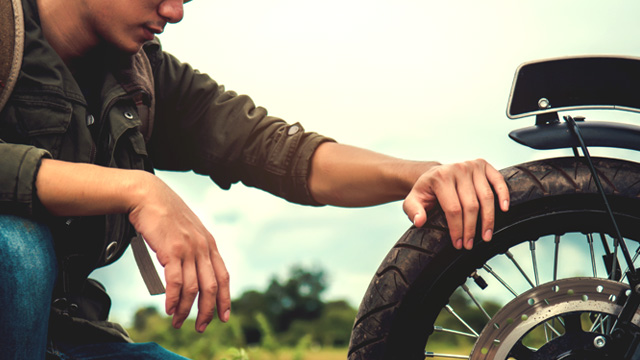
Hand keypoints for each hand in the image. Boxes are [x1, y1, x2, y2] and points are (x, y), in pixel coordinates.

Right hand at [128, 174, 229, 332]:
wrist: (148, 196)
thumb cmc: (164, 214)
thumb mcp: (187, 232)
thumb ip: (193, 250)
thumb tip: (188, 274)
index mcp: (210, 243)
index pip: (224, 277)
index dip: (225, 299)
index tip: (223, 316)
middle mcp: (203, 247)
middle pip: (211, 287)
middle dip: (207, 311)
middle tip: (201, 327)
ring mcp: (189, 249)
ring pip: (193, 289)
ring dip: (185, 309)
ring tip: (178, 321)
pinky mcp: (171, 250)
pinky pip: (176, 282)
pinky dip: (173, 299)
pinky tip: (169, 308)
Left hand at [402, 159, 508, 249]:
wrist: (434, 174)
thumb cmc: (426, 190)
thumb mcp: (413, 200)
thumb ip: (413, 210)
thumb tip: (419, 221)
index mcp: (440, 177)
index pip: (453, 209)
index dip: (457, 229)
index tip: (458, 243)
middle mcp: (457, 169)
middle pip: (470, 205)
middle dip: (471, 229)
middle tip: (470, 244)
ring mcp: (472, 166)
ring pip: (486, 197)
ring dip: (488, 220)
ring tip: (486, 236)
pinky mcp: (483, 165)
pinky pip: (498, 180)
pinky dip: (503, 195)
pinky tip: (504, 209)